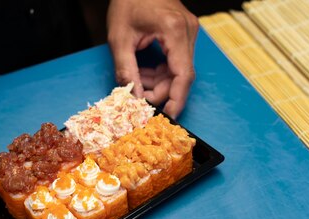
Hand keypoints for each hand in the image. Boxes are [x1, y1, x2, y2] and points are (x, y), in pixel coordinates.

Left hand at [107, 0, 198, 117]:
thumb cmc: (127, 1)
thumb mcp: (119, 38)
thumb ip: (127, 70)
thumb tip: (133, 98)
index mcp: (174, 30)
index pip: (183, 74)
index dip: (177, 99)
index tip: (168, 116)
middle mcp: (188, 31)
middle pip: (182, 75)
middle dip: (162, 92)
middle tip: (140, 99)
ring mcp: (189, 31)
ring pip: (180, 70)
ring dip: (160, 82)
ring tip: (138, 82)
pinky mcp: (184, 33)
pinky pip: (178, 61)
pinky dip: (162, 72)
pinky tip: (145, 72)